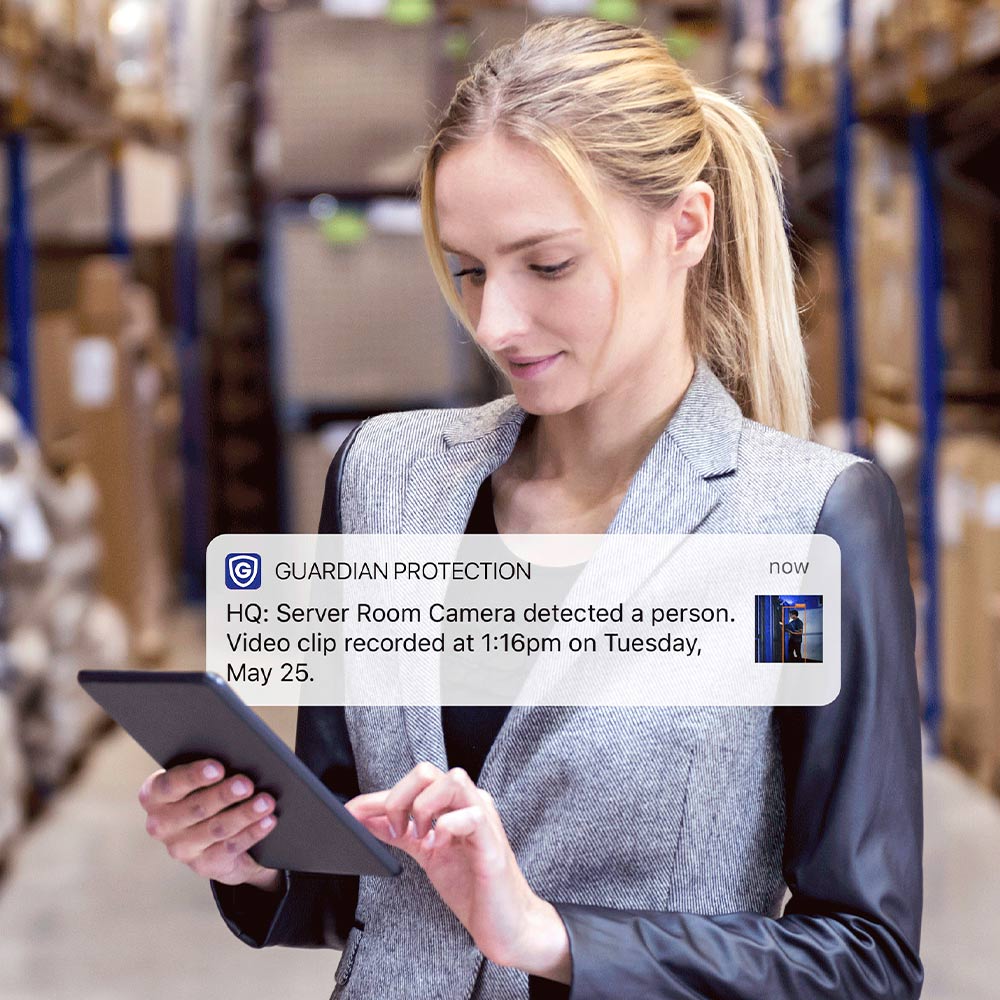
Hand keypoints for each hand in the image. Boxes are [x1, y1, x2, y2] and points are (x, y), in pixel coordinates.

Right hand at [138, 758, 282, 891]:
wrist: (213, 833)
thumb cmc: (207, 790)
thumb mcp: (201, 779)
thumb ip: (210, 769)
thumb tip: (239, 755)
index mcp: (154, 795)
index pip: (168, 785)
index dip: (193, 776)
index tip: (218, 768)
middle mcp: (161, 825)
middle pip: (195, 808)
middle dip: (224, 795)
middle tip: (247, 784)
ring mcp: (180, 849)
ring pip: (216, 829)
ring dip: (244, 814)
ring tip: (266, 802)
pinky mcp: (203, 865)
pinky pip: (231, 847)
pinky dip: (252, 832)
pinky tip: (268, 821)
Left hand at [345, 762, 570, 982]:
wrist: (506, 924)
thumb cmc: (471, 887)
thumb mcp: (427, 853)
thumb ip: (399, 832)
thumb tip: (365, 820)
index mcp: (454, 804)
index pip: (412, 784)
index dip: (375, 797)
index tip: (350, 813)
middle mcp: (469, 803)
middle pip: (428, 772)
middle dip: (399, 798)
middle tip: (395, 831)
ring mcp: (484, 819)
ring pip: (452, 780)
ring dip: (425, 806)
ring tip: (420, 836)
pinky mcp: (493, 842)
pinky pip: (471, 816)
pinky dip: (447, 828)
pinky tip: (439, 847)